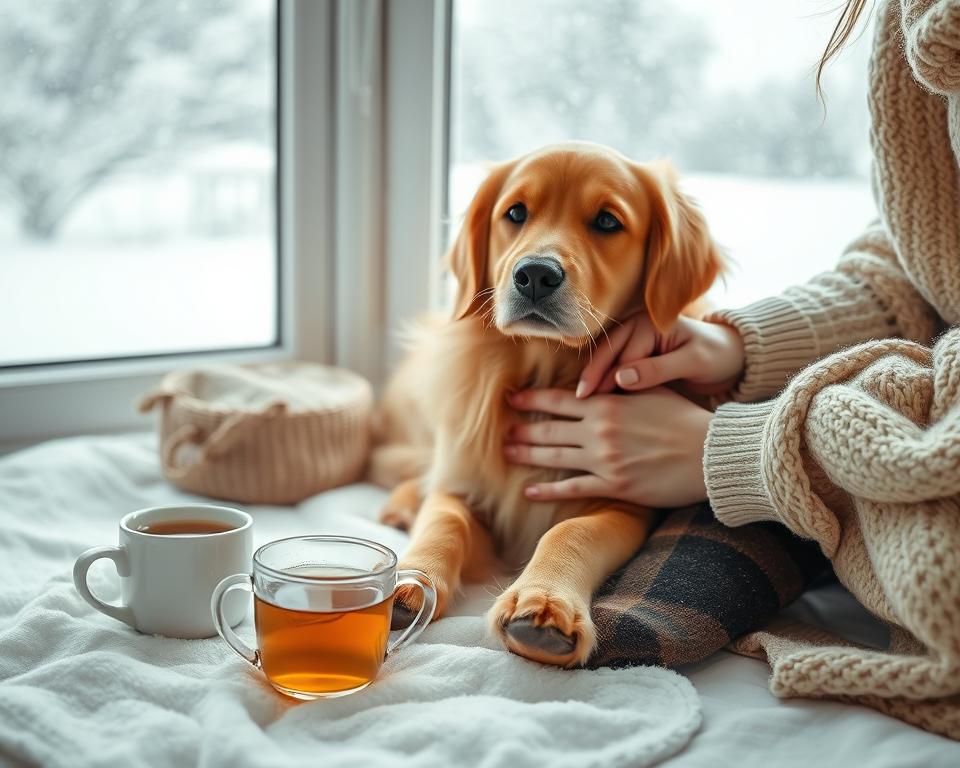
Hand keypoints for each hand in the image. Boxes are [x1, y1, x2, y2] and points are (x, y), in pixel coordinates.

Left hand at [504, 387, 712, 507]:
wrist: (709, 453)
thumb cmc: (684, 419)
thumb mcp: (650, 391)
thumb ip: (619, 386)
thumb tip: (599, 378)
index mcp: (607, 404)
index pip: (558, 400)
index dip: (531, 400)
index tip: (511, 400)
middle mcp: (599, 430)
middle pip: (549, 429)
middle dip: (523, 429)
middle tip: (501, 431)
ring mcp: (604, 460)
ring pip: (555, 456)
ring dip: (527, 455)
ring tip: (507, 453)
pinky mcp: (614, 486)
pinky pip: (573, 488)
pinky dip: (548, 490)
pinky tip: (529, 490)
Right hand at [577, 313, 744, 397]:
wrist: (732, 356)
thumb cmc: (717, 356)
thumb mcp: (693, 362)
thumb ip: (658, 369)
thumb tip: (622, 378)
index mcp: (650, 323)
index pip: (623, 354)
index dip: (608, 378)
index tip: (596, 400)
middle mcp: (637, 326)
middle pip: (608, 354)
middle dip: (593, 377)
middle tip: (580, 401)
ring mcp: (634, 339)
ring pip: (607, 360)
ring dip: (595, 380)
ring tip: (582, 403)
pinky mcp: (636, 353)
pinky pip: (614, 367)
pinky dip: (605, 381)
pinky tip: (598, 401)